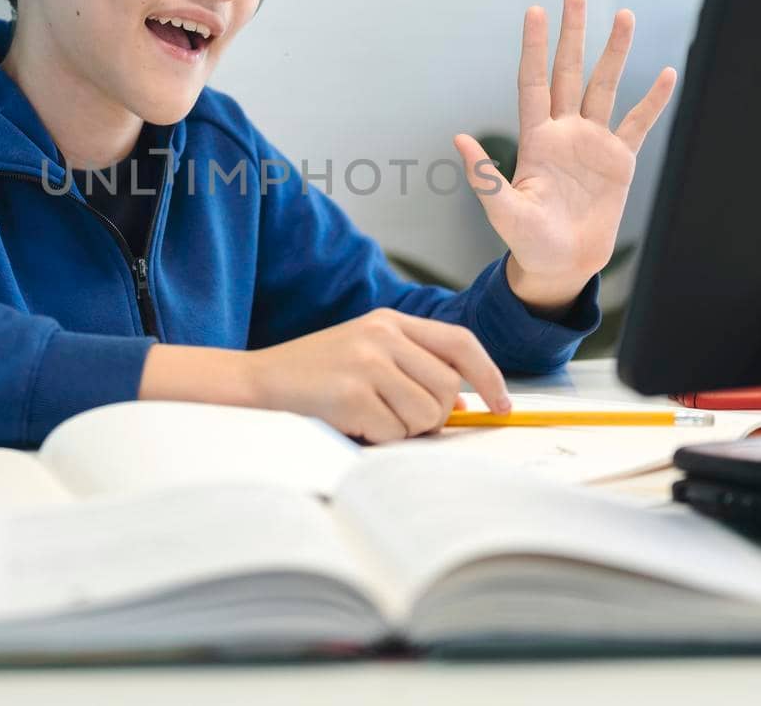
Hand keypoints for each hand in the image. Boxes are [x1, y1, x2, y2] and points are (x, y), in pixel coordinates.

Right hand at [244, 308, 510, 443]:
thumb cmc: (317, 374)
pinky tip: (352, 422)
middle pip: (447, 387)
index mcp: (390, 320)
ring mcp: (366, 362)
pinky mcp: (351, 394)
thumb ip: (414, 368)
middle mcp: (382, 335)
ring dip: (405, 430)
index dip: (489, 376)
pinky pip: (394, 432)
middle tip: (400, 419)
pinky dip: (378, 438)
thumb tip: (464, 404)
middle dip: (434, 415)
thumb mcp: (368, 354)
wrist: (258, 380)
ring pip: (425, 414)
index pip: (460, 343)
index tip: (502, 406)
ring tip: (371, 417)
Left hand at [452, 0, 676, 311]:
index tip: (535, 11)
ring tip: (623, 16)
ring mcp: (593, 143)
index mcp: (535, 139)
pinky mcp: (620, 160)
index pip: (534, 81)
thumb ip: (485, 176)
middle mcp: (565, 132)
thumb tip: (459, 139)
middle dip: (573, 32)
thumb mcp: (503, 211)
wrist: (562, 264)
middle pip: (569, 71)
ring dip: (614, 53)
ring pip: (605, 87)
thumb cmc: (527, 241)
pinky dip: (653, 100)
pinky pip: (638, 123)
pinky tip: (667, 74)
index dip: (534, 46)